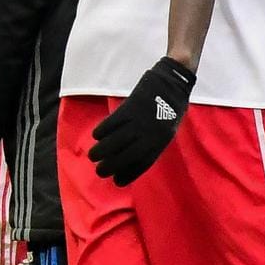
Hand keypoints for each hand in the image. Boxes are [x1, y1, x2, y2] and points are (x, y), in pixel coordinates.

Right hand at [89, 57, 195, 185]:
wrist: (172, 83)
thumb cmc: (170, 108)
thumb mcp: (167, 130)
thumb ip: (152, 144)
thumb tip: (133, 159)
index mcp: (160, 142)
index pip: (142, 164)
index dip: (128, 174)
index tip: (116, 181)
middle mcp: (149, 134)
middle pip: (125, 156)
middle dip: (110, 166)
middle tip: (99, 171)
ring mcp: (138, 121)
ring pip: (115, 141)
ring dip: (100, 151)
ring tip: (92, 156)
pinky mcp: (129, 108)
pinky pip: (111, 123)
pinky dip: (101, 131)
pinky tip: (96, 136)